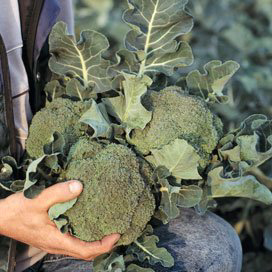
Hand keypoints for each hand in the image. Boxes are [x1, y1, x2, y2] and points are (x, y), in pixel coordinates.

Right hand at [0, 181, 119, 259]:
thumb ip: (58, 193)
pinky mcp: (50, 235)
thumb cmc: (16, 212)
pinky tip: (87, 222)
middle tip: (115, 231)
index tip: (116, 234)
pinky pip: (71, 239)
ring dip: (93, 240)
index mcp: (56, 240)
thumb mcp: (37, 200)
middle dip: (102, 245)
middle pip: (84, 251)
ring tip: (106, 227)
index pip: (85, 250)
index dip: (103, 245)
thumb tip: (80, 186)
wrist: (0, 217)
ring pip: (78, 246)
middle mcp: (56, 244)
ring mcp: (53, 241)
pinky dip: (83, 234)